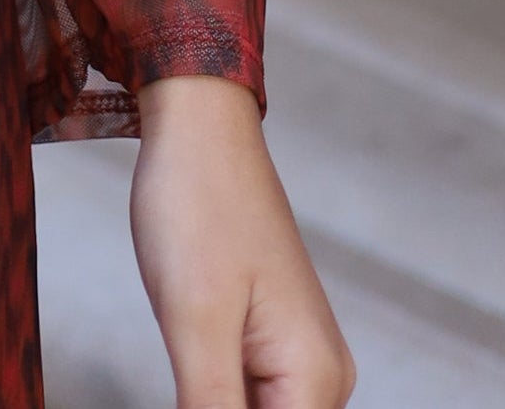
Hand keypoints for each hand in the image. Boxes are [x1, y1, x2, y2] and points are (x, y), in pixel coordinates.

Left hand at [128, 74, 354, 408]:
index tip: (189, 390)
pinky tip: (183, 374)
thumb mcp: (195, 322)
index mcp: (315, 378)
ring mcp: (298, 356)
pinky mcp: (270, 338)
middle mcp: (321, 376)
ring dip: (210, 404)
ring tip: (185, 356)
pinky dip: (212, 397)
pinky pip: (246, 395)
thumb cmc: (197, 205)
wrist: (199, 125)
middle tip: (183, 370)